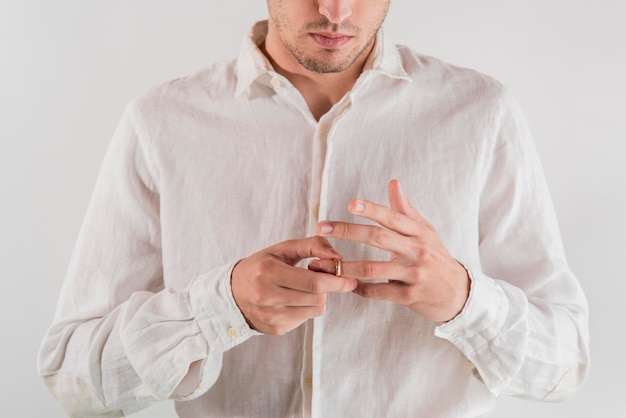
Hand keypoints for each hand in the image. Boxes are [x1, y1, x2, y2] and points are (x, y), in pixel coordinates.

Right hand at [231, 236, 357, 334]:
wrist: (232, 293)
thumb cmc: (262, 266)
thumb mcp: (283, 249)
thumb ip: (312, 245)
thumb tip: (338, 256)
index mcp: (268, 272)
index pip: (313, 282)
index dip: (336, 281)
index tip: (351, 280)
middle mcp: (266, 296)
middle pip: (316, 298)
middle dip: (328, 289)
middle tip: (326, 280)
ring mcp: (270, 316)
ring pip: (314, 311)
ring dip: (318, 299)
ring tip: (306, 289)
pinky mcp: (275, 329)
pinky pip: (305, 320)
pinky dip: (306, 309)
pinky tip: (293, 301)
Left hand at [313, 179, 469, 321]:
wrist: (461, 294)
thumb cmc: (437, 258)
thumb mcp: (426, 231)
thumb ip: (405, 209)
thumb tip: (392, 182)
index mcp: (418, 232)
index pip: (392, 217)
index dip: (371, 210)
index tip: (350, 204)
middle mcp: (417, 251)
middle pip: (378, 238)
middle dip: (347, 231)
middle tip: (321, 228)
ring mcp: (414, 274)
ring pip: (373, 268)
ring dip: (346, 267)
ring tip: (323, 265)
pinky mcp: (410, 296)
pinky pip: (379, 292)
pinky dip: (360, 289)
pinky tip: (347, 285)